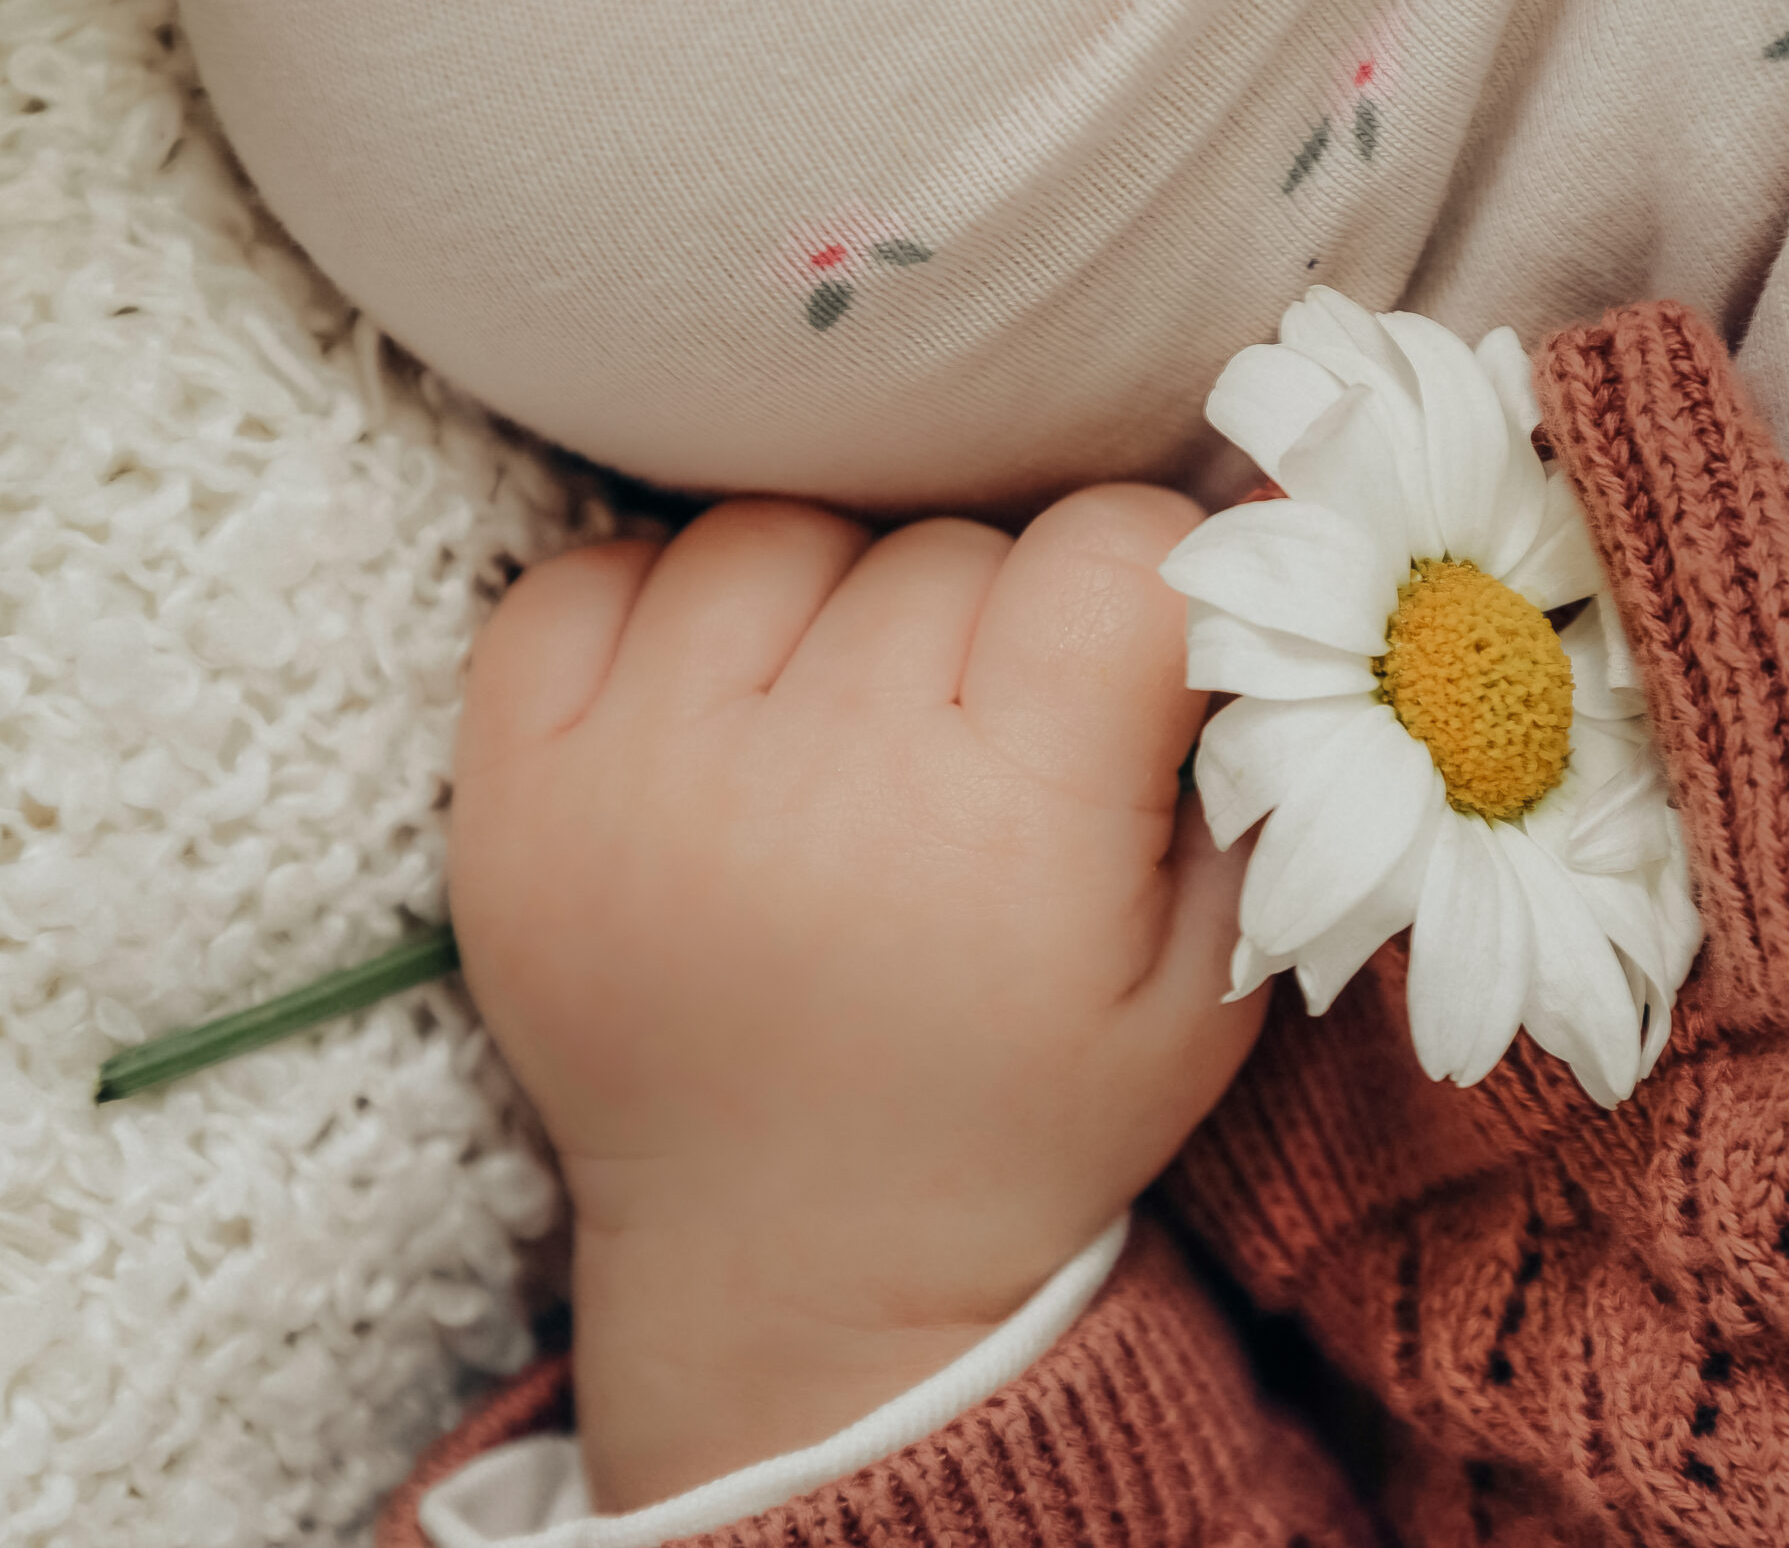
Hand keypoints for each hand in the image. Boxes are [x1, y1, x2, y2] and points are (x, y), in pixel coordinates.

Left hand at [449, 488, 1263, 1510]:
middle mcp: (816, 783)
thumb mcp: (1204, 989)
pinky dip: (659, 612)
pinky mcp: (513, 792)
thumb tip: (1261, 583)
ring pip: (776, 536)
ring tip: (846, 730)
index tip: (1134, 651)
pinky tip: (716, 712)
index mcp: (1010, 833)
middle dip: (994, 620)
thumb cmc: (1020, 1121)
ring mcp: (642, 779)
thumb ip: (1258, 783)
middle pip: (944, 544)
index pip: (1108, 550)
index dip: (1149, 578)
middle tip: (986, 746)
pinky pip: (585, 579)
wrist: (790, 1267)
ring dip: (833, 606)